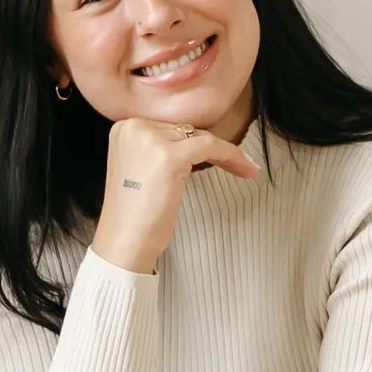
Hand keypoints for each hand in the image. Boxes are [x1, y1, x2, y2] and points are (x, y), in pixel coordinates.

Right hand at [90, 115, 259, 274]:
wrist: (123, 244)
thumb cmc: (134, 215)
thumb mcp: (139, 169)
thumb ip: (158, 149)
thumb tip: (197, 139)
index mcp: (124, 127)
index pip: (169, 127)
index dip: (195, 141)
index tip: (218, 154)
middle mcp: (133, 127)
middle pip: (184, 130)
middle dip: (209, 148)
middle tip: (237, 164)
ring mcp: (149, 139)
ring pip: (200, 136)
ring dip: (225, 153)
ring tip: (245, 169)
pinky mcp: (168, 156)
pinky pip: (210, 146)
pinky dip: (231, 156)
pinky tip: (247, 169)